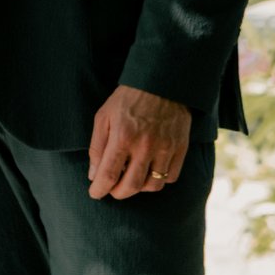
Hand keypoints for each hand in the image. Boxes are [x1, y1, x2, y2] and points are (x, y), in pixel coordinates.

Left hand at [87, 85, 190, 200]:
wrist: (161, 81)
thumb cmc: (128, 99)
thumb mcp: (104, 116)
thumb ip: (97, 147)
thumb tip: (94, 175)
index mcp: (122, 137)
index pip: (108, 175)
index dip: (99, 190)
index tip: (95, 193)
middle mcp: (145, 146)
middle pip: (131, 186)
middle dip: (118, 193)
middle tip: (112, 189)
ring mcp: (165, 148)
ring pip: (153, 186)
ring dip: (139, 188)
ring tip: (132, 178)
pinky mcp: (180, 147)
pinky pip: (171, 176)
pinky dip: (160, 179)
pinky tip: (151, 171)